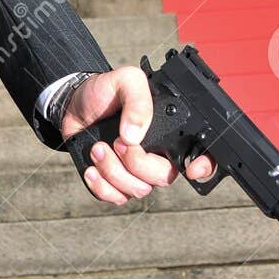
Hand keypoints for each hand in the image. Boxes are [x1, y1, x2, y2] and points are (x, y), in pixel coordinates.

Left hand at [60, 64, 215, 204]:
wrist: (73, 104)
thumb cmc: (104, 92)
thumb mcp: (125, 80)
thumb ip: (138, 100)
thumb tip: (134, 135)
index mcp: (169, 131)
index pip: (199, 154)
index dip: (205, 166)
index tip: (192, 170)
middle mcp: (157, 155)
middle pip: (164, 178)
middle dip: (137, 163)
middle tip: (117, 141)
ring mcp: (136, 172)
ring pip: (139, 190)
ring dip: (114, 171)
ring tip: (98, 148)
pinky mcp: (115, 182)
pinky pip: (117, 198)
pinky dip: (102, 187)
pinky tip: (92, 168)